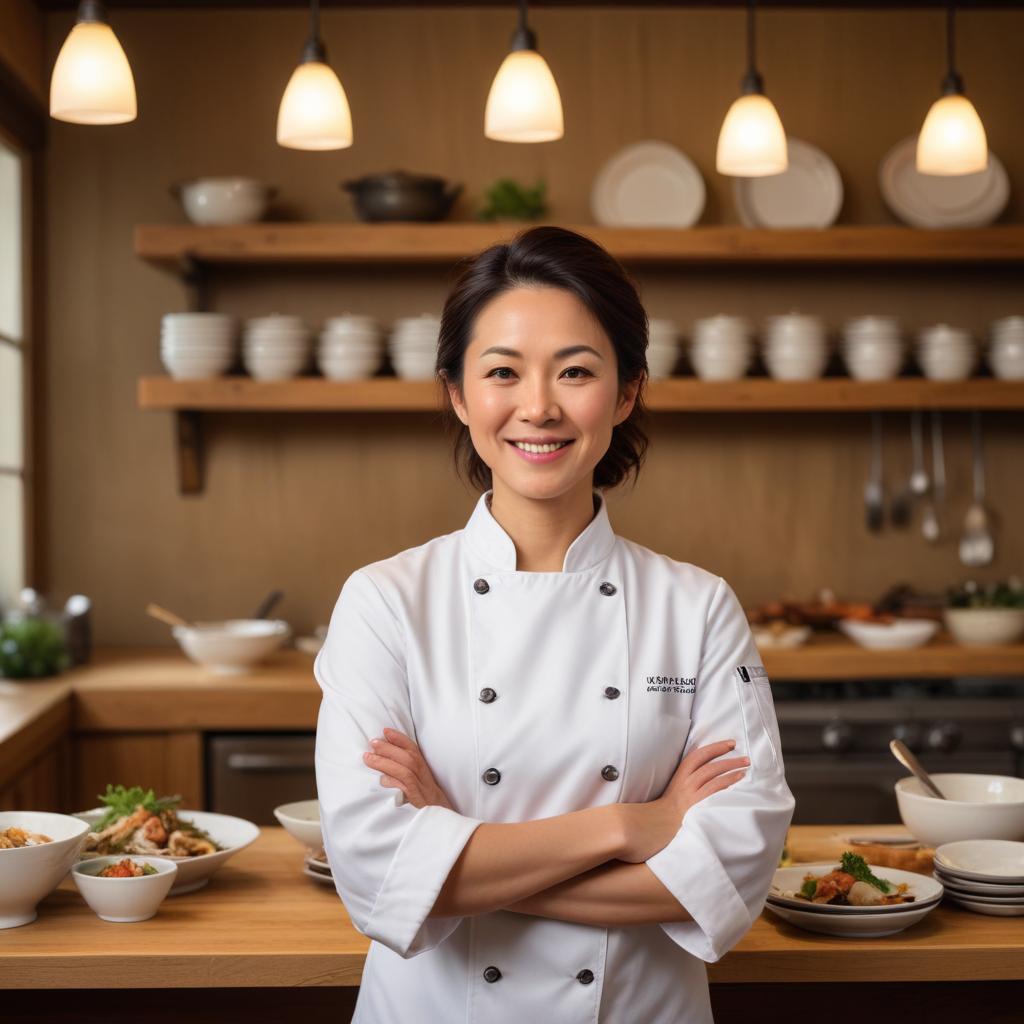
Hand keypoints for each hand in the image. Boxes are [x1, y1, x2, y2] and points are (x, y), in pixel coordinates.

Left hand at [362, 727, 454, 810]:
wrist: (443, 821)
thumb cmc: (428, 805)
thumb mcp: (420, 787)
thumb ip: (405, 776)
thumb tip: (383, 766)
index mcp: (425, 772)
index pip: (414, 750)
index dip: (400, 739)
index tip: (385, 731)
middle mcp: (425, 778)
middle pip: (408, 758)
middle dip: (389, 748)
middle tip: (373, 742)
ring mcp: (422, 789)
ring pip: (405, 770)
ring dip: (386, 762)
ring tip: (368, 757)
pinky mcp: (419, 801)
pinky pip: (406, 788)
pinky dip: (394, 781)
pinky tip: (382, 779)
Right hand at [616, 739, 747, 863]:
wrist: (660, 823)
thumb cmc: (670, 805)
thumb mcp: (678, 785)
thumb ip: (691, 776)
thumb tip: (710, 769)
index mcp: (681, 773)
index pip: (700, 755)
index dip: (716, 747)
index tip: (731, 743)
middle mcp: (686, 781)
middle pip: (710, 764)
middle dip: (728, 758)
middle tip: (746, 758)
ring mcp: (692, 793)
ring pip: (714, 775)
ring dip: (732, 769)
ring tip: (746, 768)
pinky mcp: (698, 804)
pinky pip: (715, 791)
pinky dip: (728, 783)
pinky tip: (738, 782)